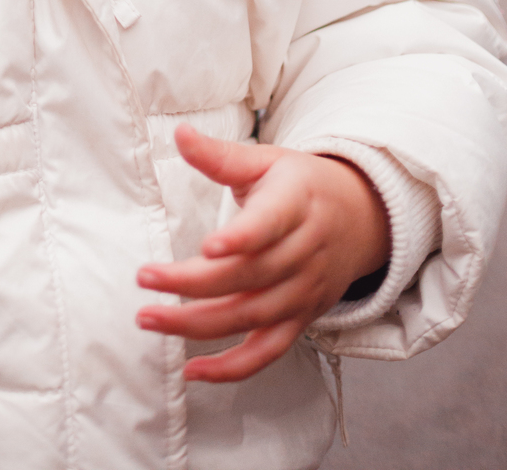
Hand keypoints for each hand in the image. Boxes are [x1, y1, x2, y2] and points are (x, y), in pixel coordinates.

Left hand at [136, 124, 389, 382]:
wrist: (361, 219)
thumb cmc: (301, 185)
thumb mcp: (267, 160)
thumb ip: (220, 156)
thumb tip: (178, 134)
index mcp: (295, 204)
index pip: (270, 224)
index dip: (242, 238)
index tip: (207, 247)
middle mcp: (303, 253)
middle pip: (248, 276)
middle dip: (193, 282)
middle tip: (144, 278)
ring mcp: (303, 292)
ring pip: (251, 317)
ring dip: (198, 324)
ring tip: (149, 318)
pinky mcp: (300, 320)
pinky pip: (268, 353)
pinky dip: (232, 369)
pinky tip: (192, 373)